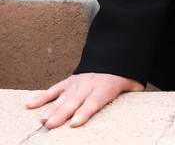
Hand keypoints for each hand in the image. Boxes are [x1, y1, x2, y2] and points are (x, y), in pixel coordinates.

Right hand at [24, 73, 142, 128]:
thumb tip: (139, 96)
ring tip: (42, 120)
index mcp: (105, 87)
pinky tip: (30, 105)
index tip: (74, 123)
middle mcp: (89, 85)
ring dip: (51, 109)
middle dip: (62, 114)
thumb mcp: (133, 81)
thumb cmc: (123, 75)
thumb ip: (133, 90)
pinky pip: (55, 89)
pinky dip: (42, 97)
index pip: (94, 101)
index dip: (84, 112)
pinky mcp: (69, 81)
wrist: (113, 54)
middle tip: (51, 125)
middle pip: (74, 101)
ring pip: (63, 96)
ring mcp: (77, 82)